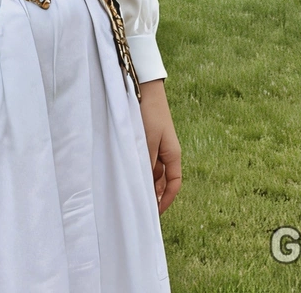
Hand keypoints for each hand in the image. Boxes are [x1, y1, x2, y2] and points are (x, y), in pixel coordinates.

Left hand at [139, 78, 181, 213]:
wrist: (142, 87)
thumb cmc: (148, 113)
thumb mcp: (147, 141)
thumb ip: (146, 164)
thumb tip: (144, 187)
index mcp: (173, 154)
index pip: (174, 184)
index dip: (166, 200)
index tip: (154, 214)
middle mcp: (166, 152)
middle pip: (161, 180)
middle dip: (152, 194)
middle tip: (137, 207)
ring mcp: (156, 144)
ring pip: (151, 171)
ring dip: (143, 181)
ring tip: (129, 193)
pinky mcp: (145, 138)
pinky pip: (144, 159)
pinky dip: (137, 168)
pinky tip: (126, 173)